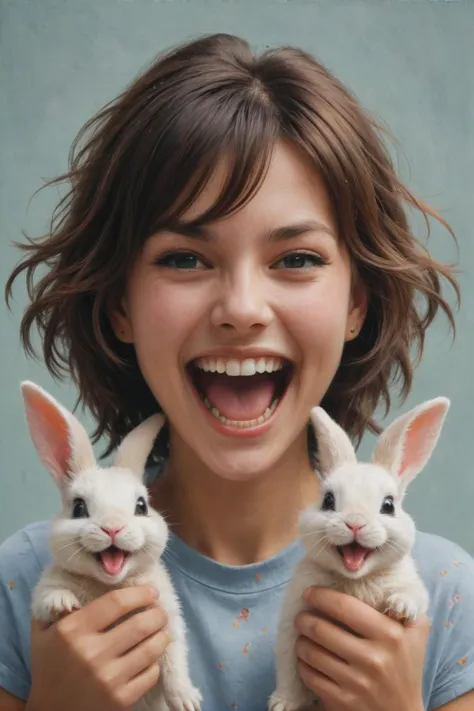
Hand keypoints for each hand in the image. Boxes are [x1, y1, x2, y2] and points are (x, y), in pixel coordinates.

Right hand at [26, 585, 168, 710]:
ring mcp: (108, 679)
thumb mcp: (42, 631)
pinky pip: (151, 673)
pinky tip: (150, 656)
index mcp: (72, 631)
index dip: (140, 593)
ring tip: (161, 630)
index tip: (151, 592)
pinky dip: (155, 662)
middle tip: (160, 611)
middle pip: (140, 624)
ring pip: (151, 648)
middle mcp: (91, 654)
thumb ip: (56, 602)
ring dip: (162, 635)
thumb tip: (76, 577)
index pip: (117, 602)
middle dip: (157, 614)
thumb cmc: (48, 667)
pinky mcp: (120, 700)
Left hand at [294, 587, 428, 710]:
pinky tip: (307, 659)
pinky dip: (303, 664)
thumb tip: (384, 582)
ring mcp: (357, 683)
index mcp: (391, 635)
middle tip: (301, 616)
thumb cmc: (406, 667)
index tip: (309, 593)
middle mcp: (374, 659)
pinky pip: (310, 676)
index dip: (320, 596)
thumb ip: (405, 604)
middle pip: (321, 629)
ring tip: (302, 636)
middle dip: (304, 619)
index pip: (344, 606)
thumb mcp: (415, 633)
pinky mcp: (342, 703)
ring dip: (301, 641)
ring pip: (311, 652)